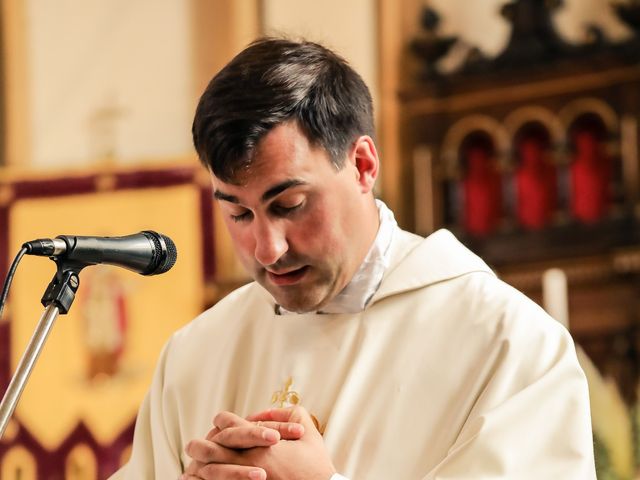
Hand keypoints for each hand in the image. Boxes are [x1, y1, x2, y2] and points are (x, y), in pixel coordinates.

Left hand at [184, 407, 335, 479]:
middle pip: (212, 449)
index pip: (229, 424)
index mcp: (262, 444)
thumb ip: (292, 414)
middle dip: (200, 446)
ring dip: (203, 468)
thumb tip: (272, 409)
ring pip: (212, 472)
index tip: (220, 423)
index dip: (222, 421)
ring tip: (192, 469)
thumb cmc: (316, 467)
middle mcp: (249, 462)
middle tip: (192, 446)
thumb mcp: (310, 434)